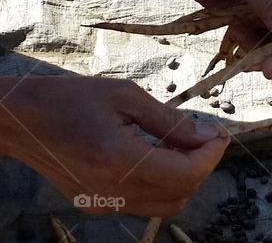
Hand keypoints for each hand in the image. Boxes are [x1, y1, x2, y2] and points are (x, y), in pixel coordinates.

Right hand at [0, 76, 228, 216]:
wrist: (20, 121)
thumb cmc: (70, 98)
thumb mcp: (125, 96)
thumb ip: (170, 120)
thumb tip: (207, 136)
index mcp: (119, 160)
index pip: (186, 174)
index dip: (211, 156)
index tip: (220, 134)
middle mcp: (111, 190)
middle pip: (181, 194)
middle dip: (202, 166)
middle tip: (204, 137)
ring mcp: (102, 203)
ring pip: (166, 205)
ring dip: (184, 178)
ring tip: (182, 145)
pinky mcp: (95, 205)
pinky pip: (144, 203)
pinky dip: (162, 183)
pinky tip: (157, 155)